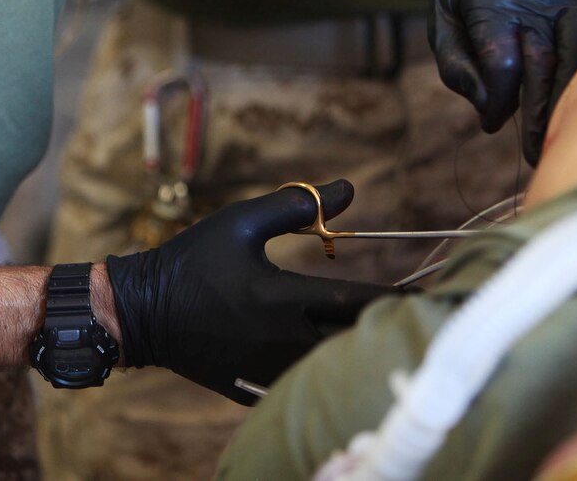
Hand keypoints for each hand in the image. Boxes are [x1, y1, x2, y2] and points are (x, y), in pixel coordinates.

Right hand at [106, 179, 404, 404]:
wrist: (145, 311)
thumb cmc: (195, 259)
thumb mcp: (241, 222)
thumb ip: (296, 205)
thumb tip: (349, 188)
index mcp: (282, 296)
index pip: (359, 302)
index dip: (399, 299)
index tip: (430, 294)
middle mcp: (281, 339)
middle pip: (354, 342)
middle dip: (388, 331)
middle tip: (421, 320)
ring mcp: (268, 370)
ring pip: (332, 370)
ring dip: (360, 355)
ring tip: (390, 341)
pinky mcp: (254, 388)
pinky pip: (302, 387)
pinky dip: (325, 376)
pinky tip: (341, 366)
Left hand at [419, 0, 576, 164]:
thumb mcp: (440, 27)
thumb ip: (458, 70)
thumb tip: (487, 112)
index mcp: (489, 4)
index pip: (501, 58)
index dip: (498, 96)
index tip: (492, 123)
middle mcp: (531, 2)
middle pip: (544, 60)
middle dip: (542, 109)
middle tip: (539, 150)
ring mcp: (561, 0)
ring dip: (576, 92)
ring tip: (569, 130)